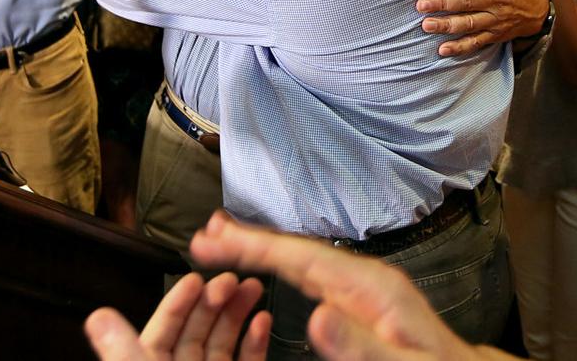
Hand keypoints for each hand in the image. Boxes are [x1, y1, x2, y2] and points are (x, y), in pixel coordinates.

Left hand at [85, 271, 269, 360]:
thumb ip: (123, 351)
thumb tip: (96, 316)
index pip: (164, 328)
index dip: (178, 301)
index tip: (195, 277)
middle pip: (197, 330)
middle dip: (214, 299)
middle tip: (231, 276)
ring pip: (223, 343)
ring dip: (238, 313)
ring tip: (253, 286)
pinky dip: (255, 342)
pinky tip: (263, 319)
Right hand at [186, 213, 482, 360]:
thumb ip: (360, 345)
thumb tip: (317, 317)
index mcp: (371, 287)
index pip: (301, 257)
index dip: (253, 246)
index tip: (214, 240)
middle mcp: (364, 279)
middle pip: (296, 251)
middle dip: (249, 239)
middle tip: (204, 232)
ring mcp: (362, 288)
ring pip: (301, 259)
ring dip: (261, 249)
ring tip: (220, 240)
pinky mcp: (360, 301)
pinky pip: (311, 276)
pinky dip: (281, 267)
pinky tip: (265, 267)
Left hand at [416, 0, 546, 54]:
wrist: (539, 11)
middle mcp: (496, 0)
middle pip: (467, 2)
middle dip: (443, 3)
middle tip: (422, 4)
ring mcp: (494, 20)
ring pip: (469, 23)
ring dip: (447, 25)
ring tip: (427, 25)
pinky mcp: (494, 35)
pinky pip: (476, 42)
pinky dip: (460, 47)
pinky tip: (443, 49)